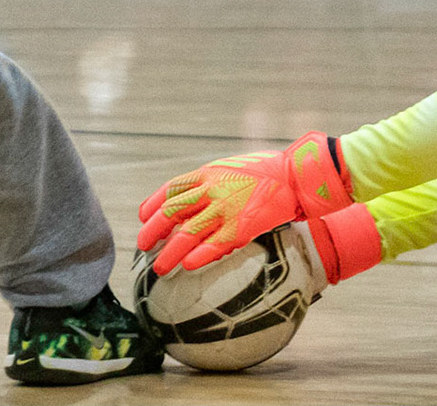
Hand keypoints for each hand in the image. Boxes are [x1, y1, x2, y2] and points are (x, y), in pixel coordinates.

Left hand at [137, 132, 351, 275]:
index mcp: (207, 173)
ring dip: (170, 253)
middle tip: (143, 246)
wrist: (294, 176)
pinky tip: (188, 266)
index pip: (170, 189)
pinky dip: (198, 256)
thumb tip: (192, 198)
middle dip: (153, 231)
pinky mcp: (240, 227)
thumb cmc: (264, 172)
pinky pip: (214, 246)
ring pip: (187, 234)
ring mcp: (224, 209)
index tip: (143, 217)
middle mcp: (211, 190)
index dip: (153, 204)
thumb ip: (209, 182)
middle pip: (172, 212)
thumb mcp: (229, 168)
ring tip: (159, 268)